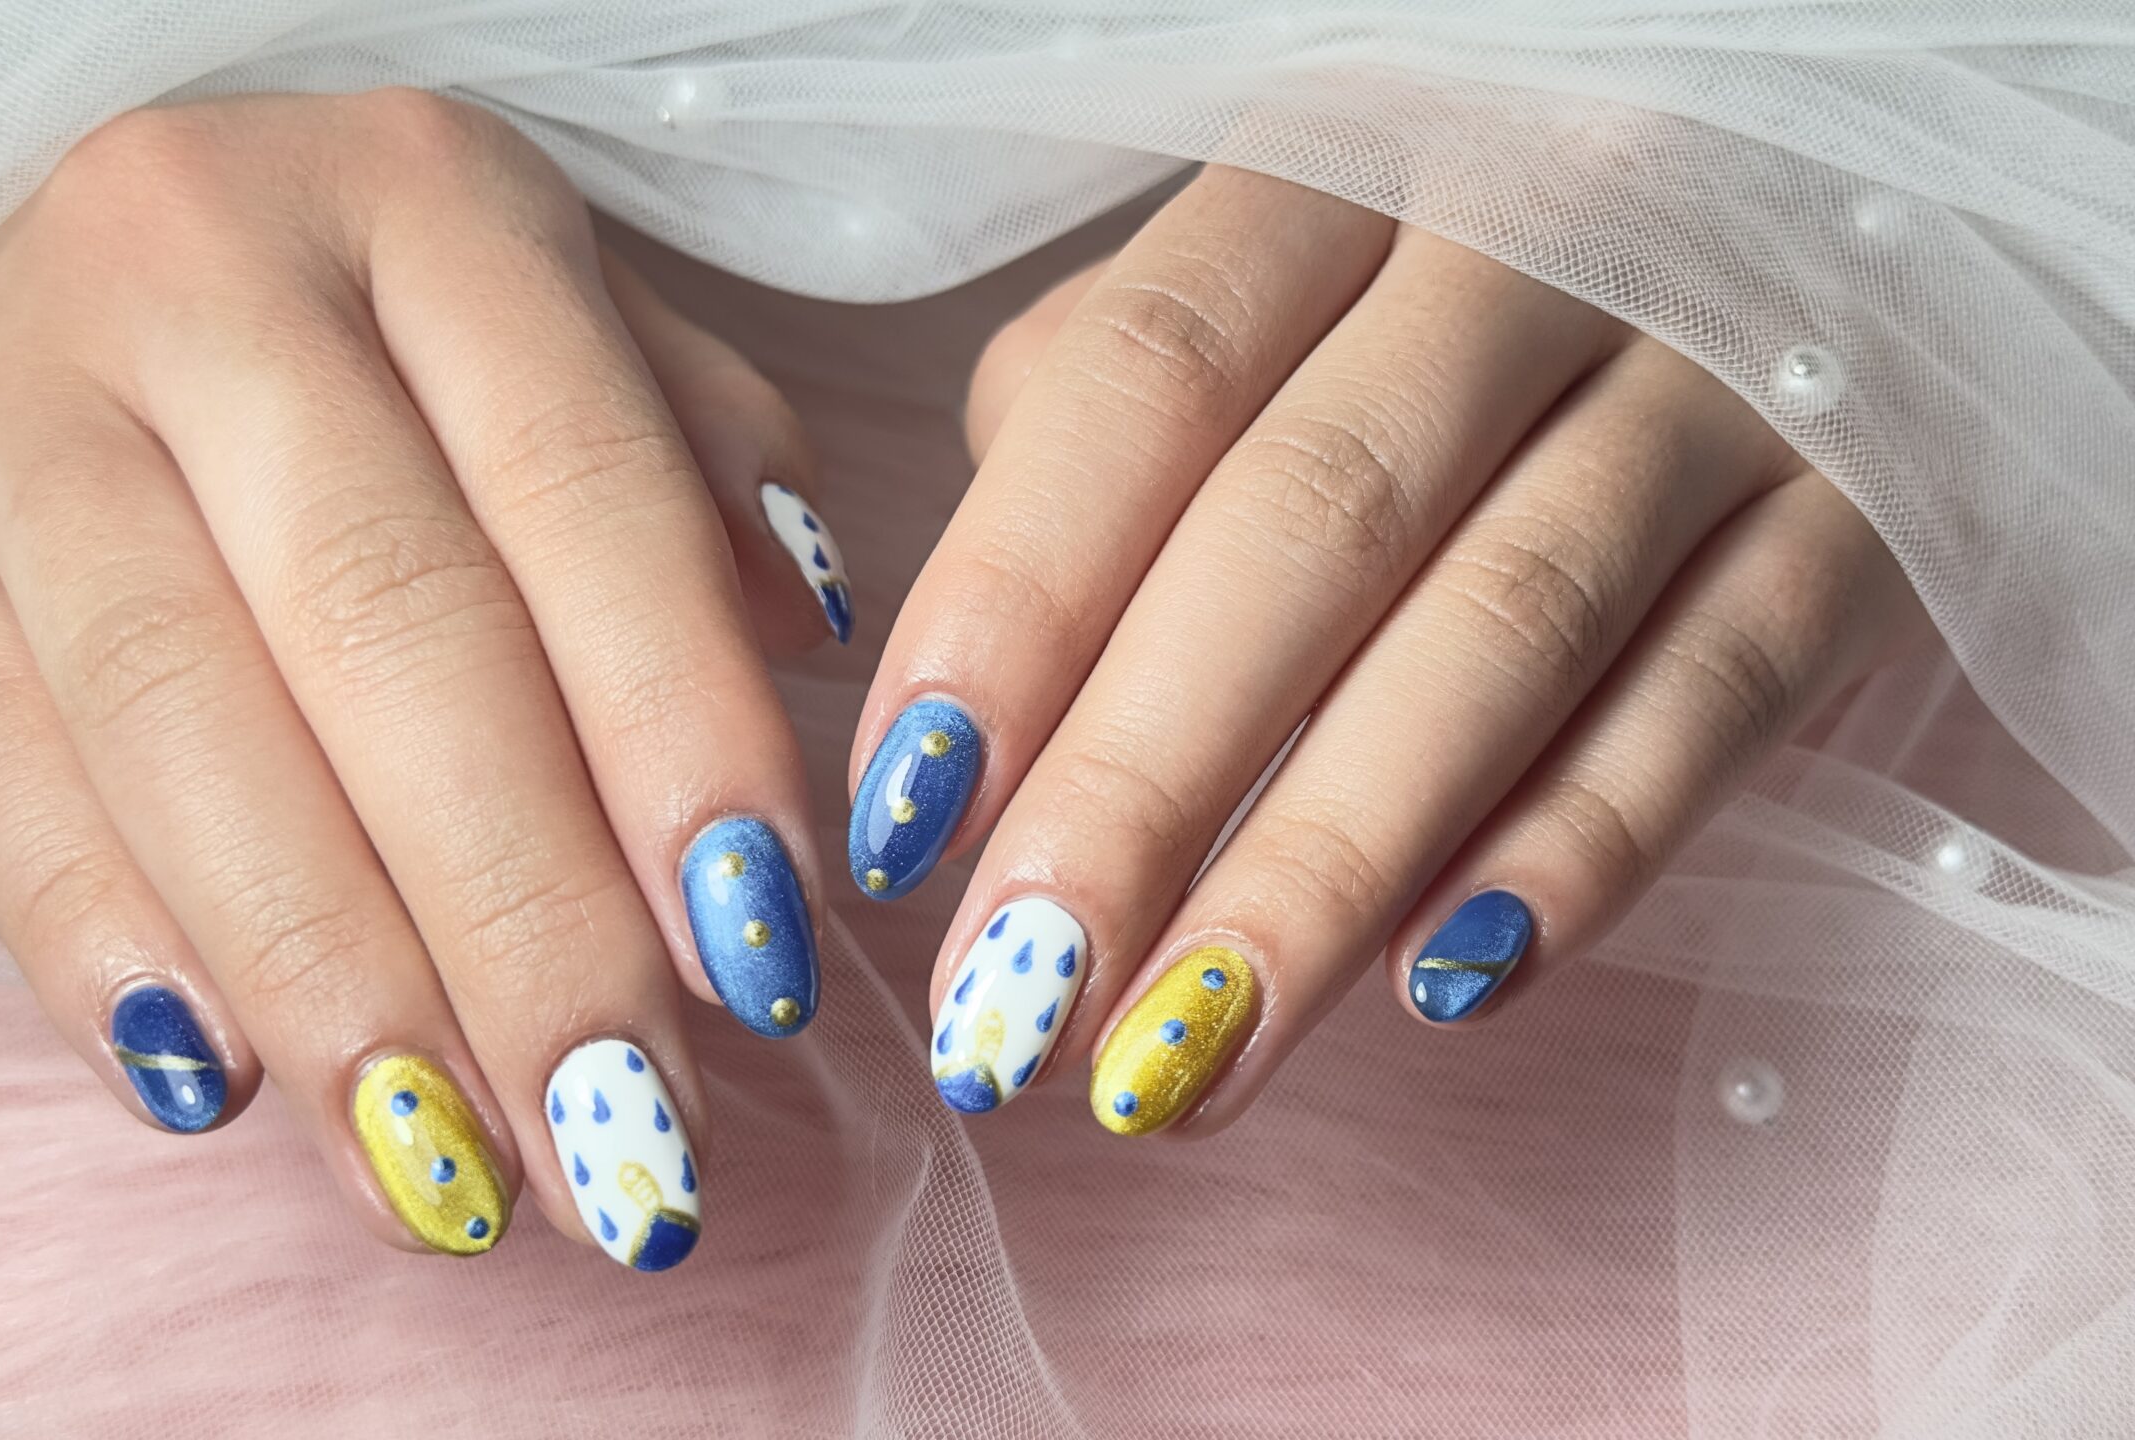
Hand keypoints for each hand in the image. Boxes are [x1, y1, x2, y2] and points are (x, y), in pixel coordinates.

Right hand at [0, 90, 855, 1268]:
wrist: (11, 277)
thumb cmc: (350, 341)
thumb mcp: (546, 327)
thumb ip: (692, 465)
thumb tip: (812, 647)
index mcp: (421, 200)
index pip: (584, 492)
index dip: (679, 740)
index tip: (761, 965)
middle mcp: (194, 264)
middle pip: (393, 635)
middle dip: (528, 924)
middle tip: (628, 1147)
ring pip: (189, 727)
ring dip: (342, 990)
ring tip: (461, 1183)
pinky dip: (107, 951)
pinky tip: (222, 1095)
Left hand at [855, 167, 1927, 1129]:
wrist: (1788, 206)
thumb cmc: (1436, 290)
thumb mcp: (1263, 277)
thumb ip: (1101, 426)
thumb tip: (971, 696)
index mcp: (1342, 161)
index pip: (1149, 377)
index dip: (1016, 600)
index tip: (904, 816)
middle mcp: (1537, 234)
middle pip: (1310, 523)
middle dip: (1142, 786)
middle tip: (1021, 996)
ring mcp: (1720, 366)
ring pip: (1509, 630)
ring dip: (1326, 871)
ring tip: (1183, 1059)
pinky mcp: (1863, 508)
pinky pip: (1721, 692)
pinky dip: (1583, 846)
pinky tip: (1443, 986)